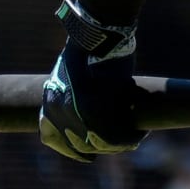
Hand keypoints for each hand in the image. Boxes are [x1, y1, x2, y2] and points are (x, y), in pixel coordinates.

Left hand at [39, 0, 144, 161]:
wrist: (99, 33)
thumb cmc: (93, 50)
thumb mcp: (78, 76)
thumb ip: (80, 98)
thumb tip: (94, 118)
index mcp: (50, 104)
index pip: (53, 140)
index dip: (73, 151)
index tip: (90, 155)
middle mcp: (59, 111)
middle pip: (80, 146)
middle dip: (104, 149)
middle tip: (123, 144)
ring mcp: (77, 111)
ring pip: (98, 144)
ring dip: (119, 145)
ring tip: (135, 138)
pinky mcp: (97, 108)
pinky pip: (112, 135)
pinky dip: (128, 138)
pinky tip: (140, 133)